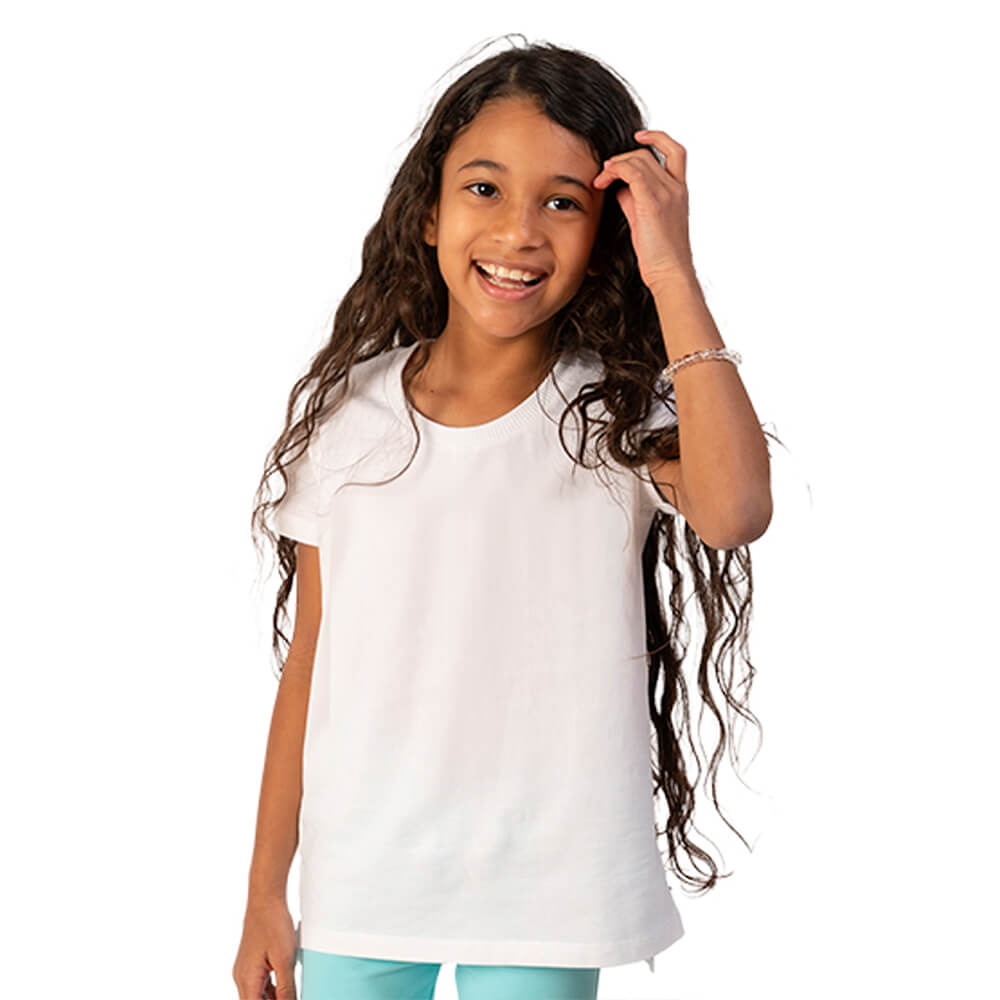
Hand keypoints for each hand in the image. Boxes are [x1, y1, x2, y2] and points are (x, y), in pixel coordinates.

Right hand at [233, 896, 297, 998]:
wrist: (266, 899)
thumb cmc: (273, 924)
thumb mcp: (285, 960)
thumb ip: (286, 988)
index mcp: (247, 980)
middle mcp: (242, 978)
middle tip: (292, 996)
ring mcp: (245, 970)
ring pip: (258, 996)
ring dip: (273, 999)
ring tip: (291, 994)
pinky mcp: (251, 963)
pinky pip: (260, 985)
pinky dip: (272, 991)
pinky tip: (286, 988)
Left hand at [592, 128, 694, 289]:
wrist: (670, 273)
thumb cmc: (658, 254)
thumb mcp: (645, 221)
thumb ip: (634, 200)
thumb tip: (619, 188)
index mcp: (680, 191)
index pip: (675, 151)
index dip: (657, 137)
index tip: (639, 136)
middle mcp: (676, 188)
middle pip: (647, 153)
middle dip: (622, 158)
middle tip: (605, 173)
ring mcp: (666, 193)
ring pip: (638, 159)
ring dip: (614, 165)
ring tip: (601, 179)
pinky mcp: (653, 203)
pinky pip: (632, 171)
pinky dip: (615, 170)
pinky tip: (603, 181)